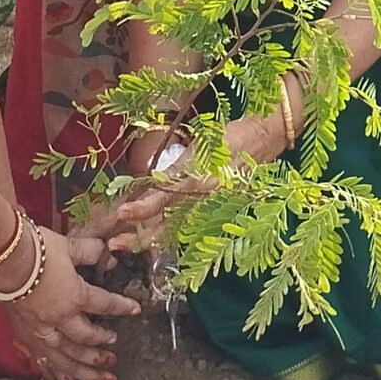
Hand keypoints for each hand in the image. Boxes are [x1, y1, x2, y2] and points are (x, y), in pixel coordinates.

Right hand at [4, 228, 141, 379]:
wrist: (0, 260)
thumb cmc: (33, 250)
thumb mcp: (66, 246)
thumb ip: (88, 251)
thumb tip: (106, 252)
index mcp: (74, 297)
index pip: (104, 305)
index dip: (121, 308)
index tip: (134, 311)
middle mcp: (60, 321)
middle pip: (86, 342)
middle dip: (102, 353)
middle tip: (113, 360)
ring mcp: (40, 333)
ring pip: (67, 362)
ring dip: (86, 375)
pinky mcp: (24, 339)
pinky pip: (42, 364)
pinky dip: (55, 378)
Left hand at [94, 106, 289, 238]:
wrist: (266, 137)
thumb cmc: (231, 135)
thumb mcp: (201, 147)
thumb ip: (177, 170)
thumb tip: (152, 185)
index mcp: (200, 177)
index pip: (164, 197)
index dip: (142, 208)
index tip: (121, 213)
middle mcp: (205, 196)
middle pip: (167, 221)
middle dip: (141, 235)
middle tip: (114, 244)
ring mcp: (213, 205)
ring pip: (177, 227)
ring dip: (152, 236)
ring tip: (129, 243)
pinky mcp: (219, 207)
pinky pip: (191, 222)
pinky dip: (172, 230)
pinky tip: (156, 235)